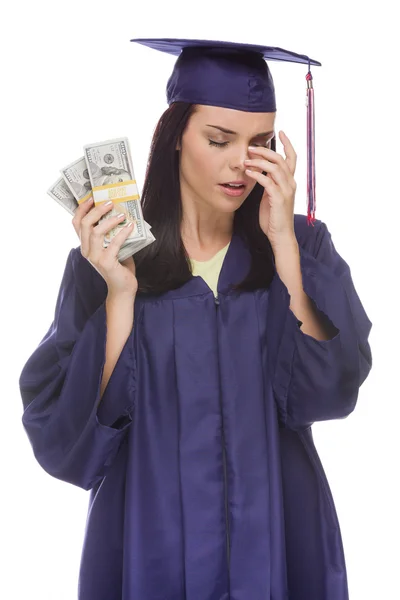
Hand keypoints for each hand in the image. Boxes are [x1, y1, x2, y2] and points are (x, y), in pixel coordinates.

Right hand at [72, 197, 137, 296]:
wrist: (123, 288)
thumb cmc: (119, 265)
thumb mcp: (112, 246)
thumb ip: (111, 233)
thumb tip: (120, 212)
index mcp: (85, 245)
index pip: (76, 223)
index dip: (82, 208)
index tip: (92, 197)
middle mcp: (86, 251)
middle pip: (84, 224)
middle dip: (96, 210)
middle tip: (109, 202)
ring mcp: (94, 257)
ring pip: (96, 232)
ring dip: (109, 220)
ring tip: (122, 214)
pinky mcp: (106, 263)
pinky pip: (113, 243)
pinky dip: (122, 233)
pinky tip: (130, 226)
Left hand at [244, 131, 296, 248]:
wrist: (280, 235)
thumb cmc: (274, 217)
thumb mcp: (271, 196)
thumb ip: (268, 183)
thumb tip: (259, 171)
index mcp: (290, 181)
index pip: (292, 158)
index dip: (288, 144)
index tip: (280, 131)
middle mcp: (291, 183)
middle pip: (280, 159)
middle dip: (265, 150)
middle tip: (250, 147)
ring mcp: (286, 190)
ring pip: (274, 167)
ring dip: (259, 161)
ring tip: (246, 159)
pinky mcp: (278, 198)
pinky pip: (267, 181)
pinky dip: (257, 174)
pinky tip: (248, 172)